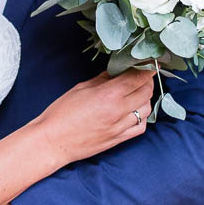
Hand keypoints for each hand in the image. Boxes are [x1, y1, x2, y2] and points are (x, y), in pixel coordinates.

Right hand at [35, 67, 156, 165]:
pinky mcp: (119, 139)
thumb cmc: (61, 114)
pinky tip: (134, 112)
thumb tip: (117, 72)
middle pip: (146, 92)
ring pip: (147, 109)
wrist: (53, 142)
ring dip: (145, 98)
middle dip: (147, 81)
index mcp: (108, 95)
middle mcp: (118, 111)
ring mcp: (120, 127)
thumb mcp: (81, 89)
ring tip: (137, 93)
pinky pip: (141, 127)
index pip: (137, 77)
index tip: (150, 62)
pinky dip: (142, 117)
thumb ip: (103, 80)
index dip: (147, 68)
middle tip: (142, 75)